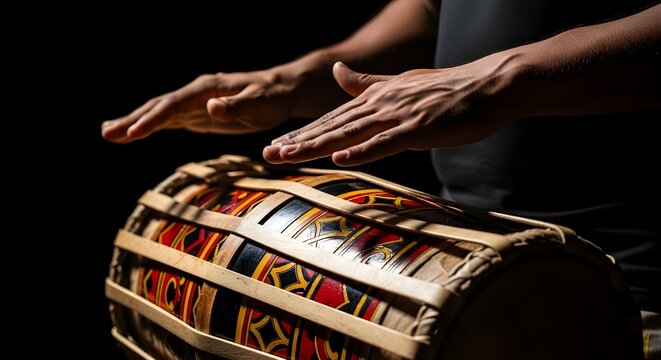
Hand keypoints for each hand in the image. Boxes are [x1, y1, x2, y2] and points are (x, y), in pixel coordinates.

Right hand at [101, 70, 298, 142]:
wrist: (281, 91)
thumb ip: (235, 106)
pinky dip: (150, 127)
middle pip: (159, 107)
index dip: (153, 119)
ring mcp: (195, 103)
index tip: (134, 133)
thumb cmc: (273, 97)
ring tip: (107, 133)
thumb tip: (211, 107)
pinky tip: (133, 134)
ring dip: (134, 123)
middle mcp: (196, 93)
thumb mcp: (260, 103)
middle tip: (106, 133)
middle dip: (133, 120)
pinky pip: (170, 121)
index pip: (174, 105)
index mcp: (207, 89)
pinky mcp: (198, 115)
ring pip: (160, 113)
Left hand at [263, 59, 516, 165]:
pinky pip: (386, 142)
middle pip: (332, 127)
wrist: (488, 85)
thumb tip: (338, 71)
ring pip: (350, 134)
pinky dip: (363, 151)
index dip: (304, 132)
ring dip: (318, 146)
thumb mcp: (400, 83)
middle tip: (268, 154)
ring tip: (289, 156)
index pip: (332, 119)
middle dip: (299, 141)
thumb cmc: (447, 90)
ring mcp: (398, 117)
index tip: (278, 144)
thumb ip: (367, 82)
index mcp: (375, 98)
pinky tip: (339, 159)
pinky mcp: (419, 129)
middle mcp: (380, 105)